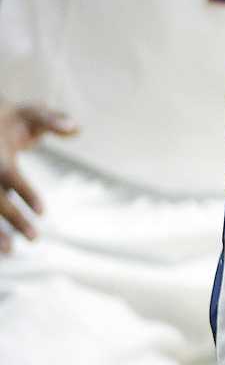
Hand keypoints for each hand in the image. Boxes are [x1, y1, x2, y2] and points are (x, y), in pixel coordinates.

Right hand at [0, 101, 77, 249]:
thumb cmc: (10, 120)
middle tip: (35, 238)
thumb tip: (78, 129)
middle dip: (12, 219)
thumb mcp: (30, 112)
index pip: (9, 177)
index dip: (25, 193)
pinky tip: (0, 250)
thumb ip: (52, 118)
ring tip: (11, 252)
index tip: (44, 212)